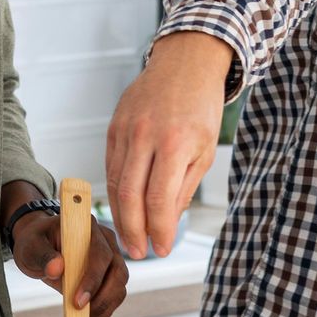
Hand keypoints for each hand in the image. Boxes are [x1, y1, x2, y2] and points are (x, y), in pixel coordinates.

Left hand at [10, 210, 130, 316]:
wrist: (41, 245)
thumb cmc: (36, 241)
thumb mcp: (31, 245)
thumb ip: (42, 255)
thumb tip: (56, 269)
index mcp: (89, 229)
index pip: (100, 254)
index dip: (93, 279)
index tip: (77, 302)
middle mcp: (107, 243)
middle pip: (118, 274)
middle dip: (101, 302)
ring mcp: (112, 260)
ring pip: (118, 290)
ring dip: (102, 313)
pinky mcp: (109, 277)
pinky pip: (111, 299)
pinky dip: (100, 316)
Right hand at [106, 31, 232, 257]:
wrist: (185, 63)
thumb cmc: (201, 106)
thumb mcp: (204, 149)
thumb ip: (184, 186)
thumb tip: (167, 220)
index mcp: (175, 143)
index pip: (160, 199)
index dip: (159, 230)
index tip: (161, 249)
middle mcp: (146, 136)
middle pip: (130, 196)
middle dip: (134, 231)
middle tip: (140, 252)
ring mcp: (126, 130)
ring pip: (115, 184)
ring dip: (121, 216)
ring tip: (131, 237)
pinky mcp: (114, 127)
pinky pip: (111, 166)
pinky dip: (115, 192)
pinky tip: (123, 208)